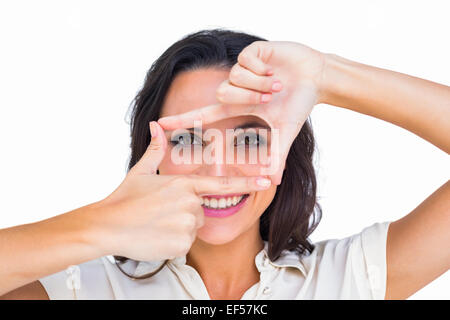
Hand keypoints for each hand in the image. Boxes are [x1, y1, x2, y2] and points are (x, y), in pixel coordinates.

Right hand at [94, 121, 271, 260]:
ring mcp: (186, 224)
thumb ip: (156, 150)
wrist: (106, 226)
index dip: (246, 183)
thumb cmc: (124, 199)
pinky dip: (172, 242)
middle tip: (161, 213)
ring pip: (192, 228)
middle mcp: (189, 203)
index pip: (221, 183)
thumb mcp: (141, 172)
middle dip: (185, 213)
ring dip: (178, 228)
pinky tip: (156, 237)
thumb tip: (155, 126)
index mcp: (183, 184)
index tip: (267, 181)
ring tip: (156, 224)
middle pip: (200, 211)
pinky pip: (184, 244)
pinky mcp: (181, 243)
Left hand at [157, 41, 325, 184]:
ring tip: (278, 83)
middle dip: (250, 97)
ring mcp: (242, 69)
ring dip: (261, 84)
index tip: (159, 124)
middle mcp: (236, 88)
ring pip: (235, 78)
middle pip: (222, 94)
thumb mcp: (285, 132)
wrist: (316, 77)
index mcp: (238, 106)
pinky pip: (246, 61)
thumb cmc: (298, 103)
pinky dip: (264, 69)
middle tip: (272, 97)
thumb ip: (276, 155)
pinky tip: (275, 68)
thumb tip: (274, 182)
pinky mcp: (252, 51)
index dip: (182, 120)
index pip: (203, 114)